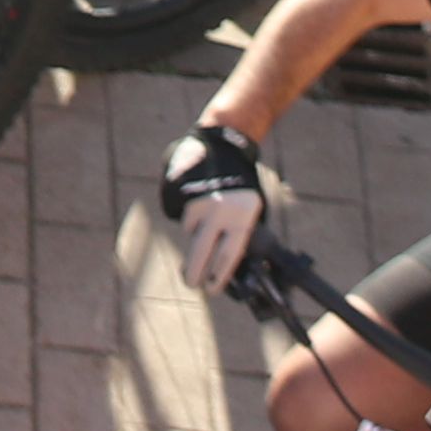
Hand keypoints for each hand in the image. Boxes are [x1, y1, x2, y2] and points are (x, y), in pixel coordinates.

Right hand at [158, 120, 271, 291]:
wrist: (224, 141)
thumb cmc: (242, 182)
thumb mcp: (252, 207)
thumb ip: (242, 233)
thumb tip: (232, 265)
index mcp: (241, 215)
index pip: (229, 255)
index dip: (219, 276)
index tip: (212, 289)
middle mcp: (219, 209)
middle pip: (201, 250)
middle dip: (194, 271)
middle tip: (191, 282)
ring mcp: (198, 198)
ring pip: (190, 229)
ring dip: (195, 231)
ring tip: (206, 215)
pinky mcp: (181, 189)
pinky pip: (178, 212)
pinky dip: (185, 213)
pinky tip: (195, 199)